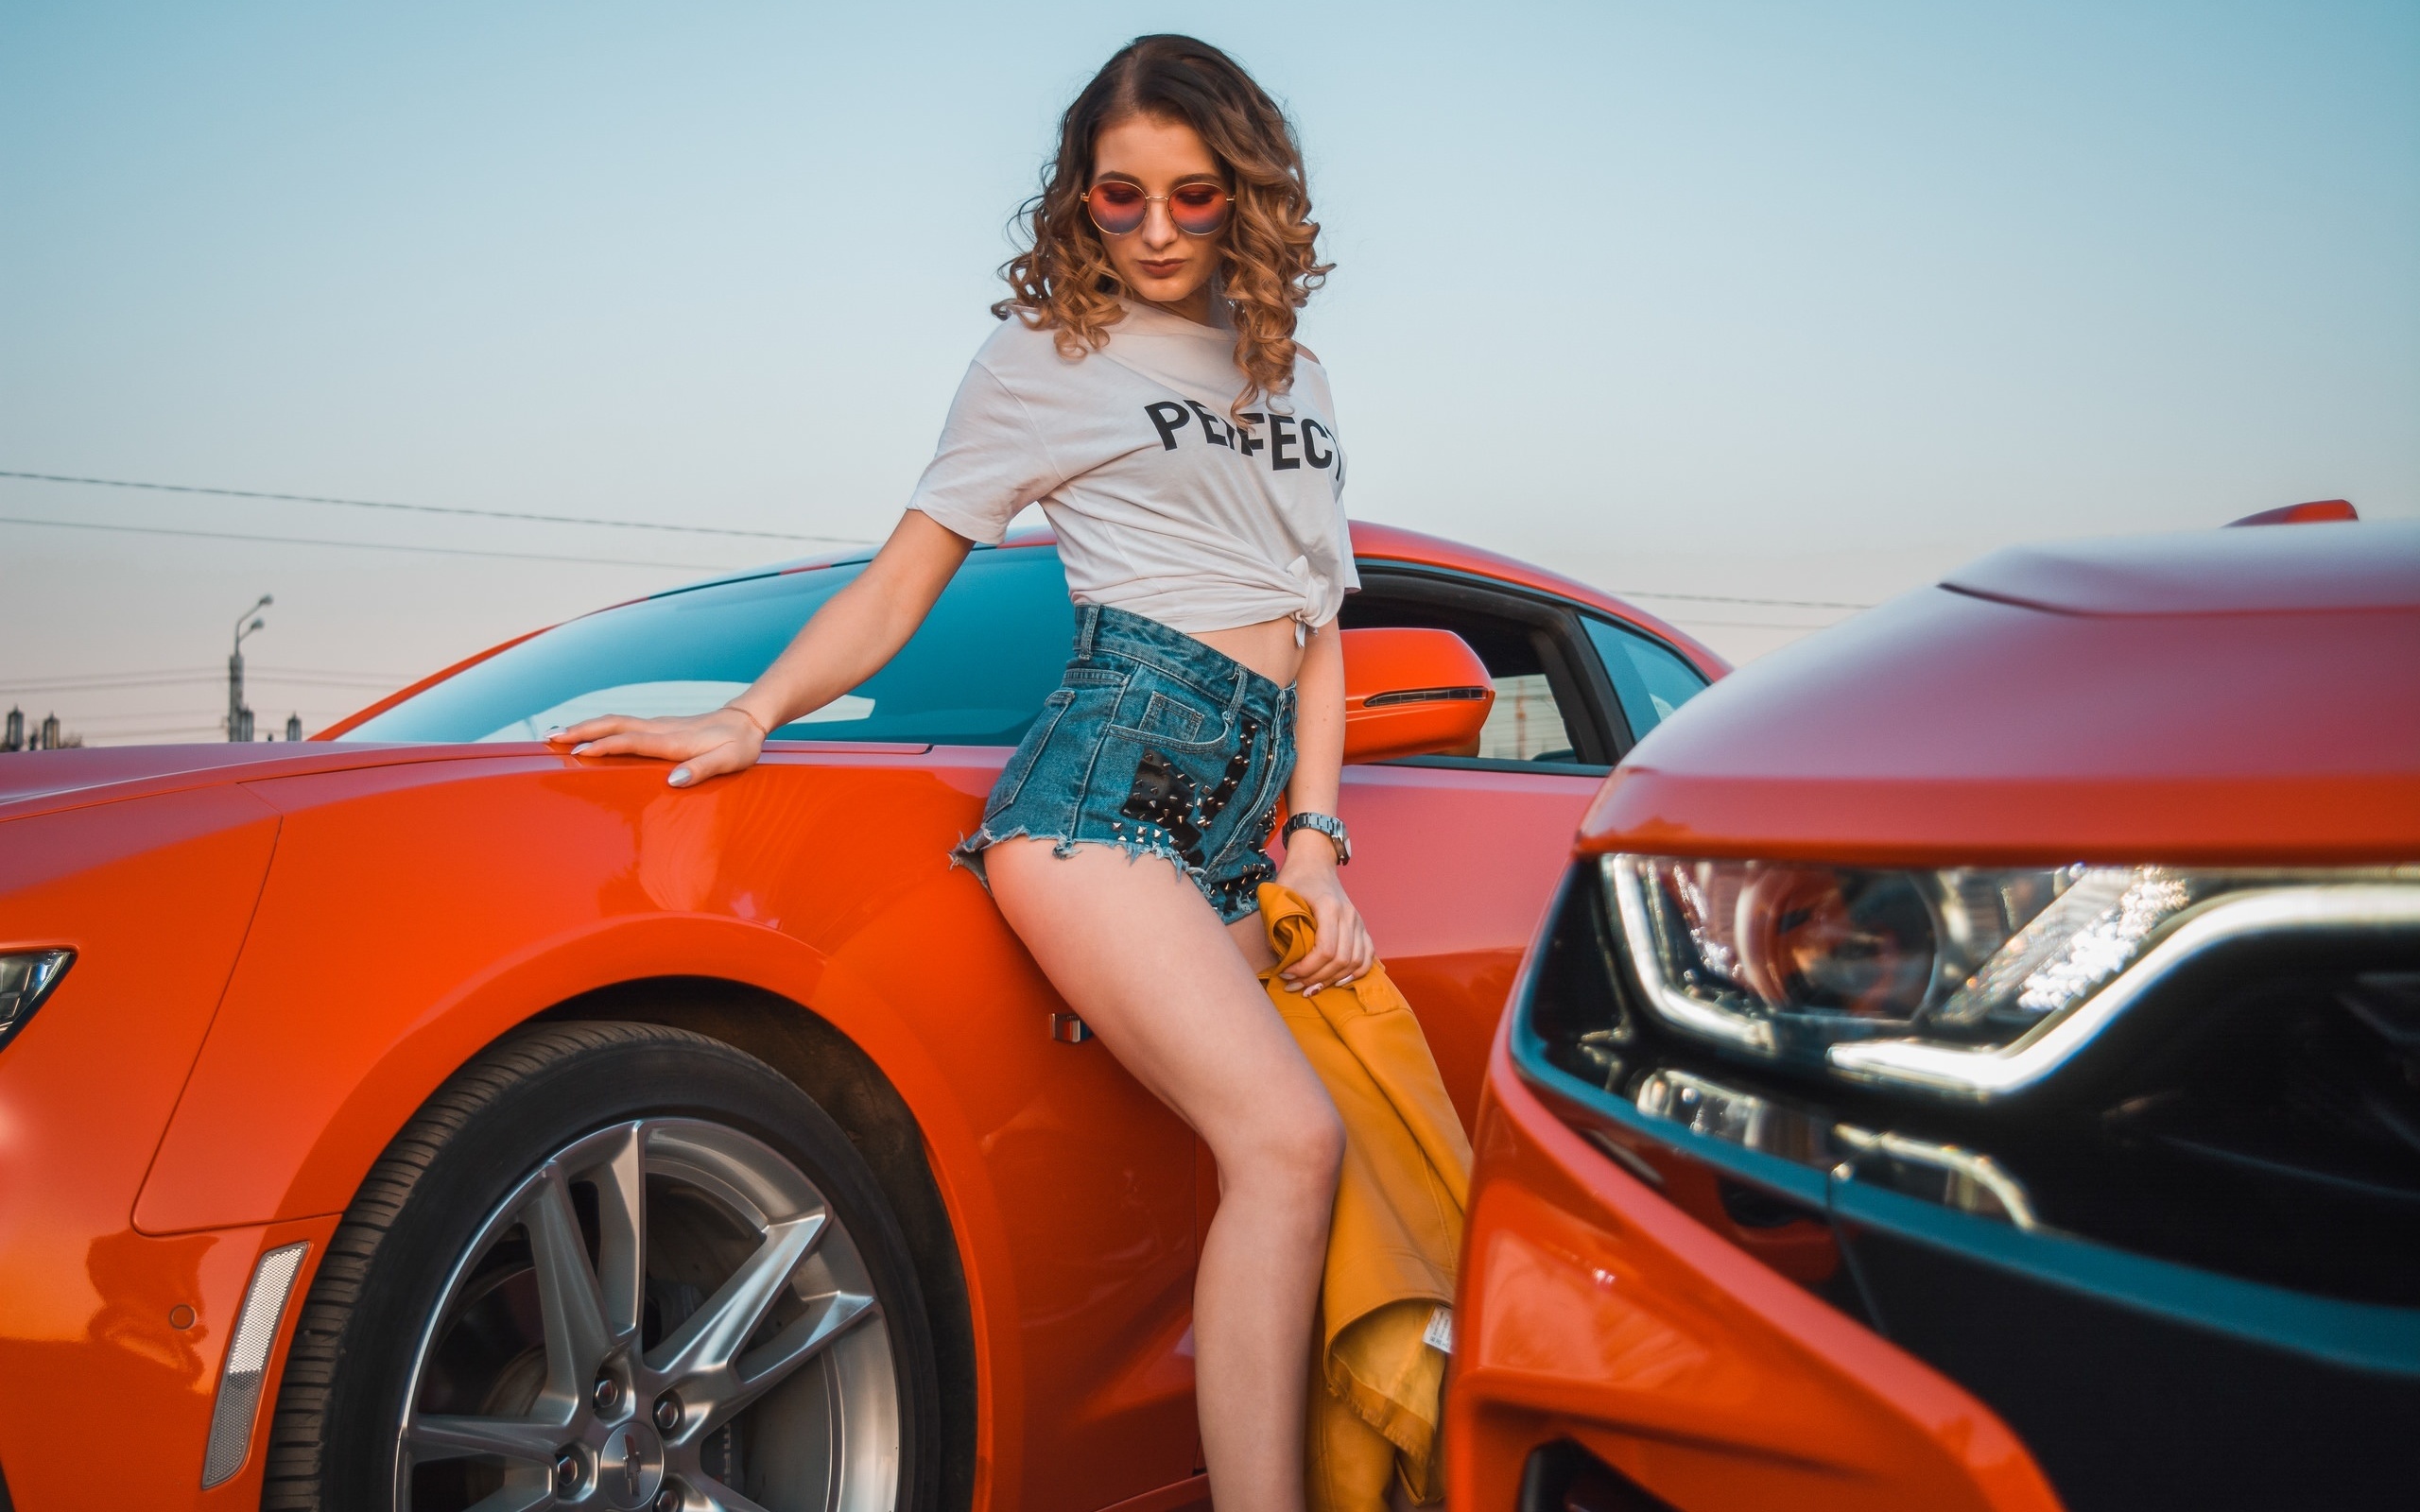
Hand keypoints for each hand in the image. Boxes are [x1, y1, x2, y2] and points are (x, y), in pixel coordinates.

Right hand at [545, 705, 766, 787]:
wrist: (747, 721)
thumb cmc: (740, 745)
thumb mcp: (730, 761)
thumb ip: (703, 770)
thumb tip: (673, 781)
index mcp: (674, 740)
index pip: (632, 742)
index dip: (606, 746)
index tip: (579, 752)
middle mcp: (661, 729)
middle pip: (614, 725)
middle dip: (581, 730)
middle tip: (550, 737)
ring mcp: (658, 726)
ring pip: (615, 722)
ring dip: (585, 727)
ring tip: (556, 735)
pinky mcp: (658, 727)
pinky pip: (623, 725)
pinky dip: (600, 728)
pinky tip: (587, 735)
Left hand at [1276, 841, 1375, 994]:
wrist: (1315, 863)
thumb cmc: (1295, 879)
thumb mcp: (1280, 897)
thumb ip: (1276, 925)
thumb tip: (1278, 957)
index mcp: (1329, 907)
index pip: (1325, 950)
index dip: (1306, 968)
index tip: (1286, 972)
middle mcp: (1348, 915)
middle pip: (1341, 960)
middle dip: (1315, 978)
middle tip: (1294, 985)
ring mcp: (1358, 922)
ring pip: (1355, 962)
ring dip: (1333, 980)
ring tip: (1311, 987)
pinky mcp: (1361, 927)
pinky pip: (1367, 956)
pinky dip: (1356, 972)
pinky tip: (1338, 981)